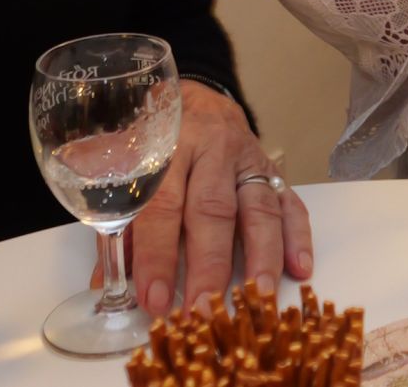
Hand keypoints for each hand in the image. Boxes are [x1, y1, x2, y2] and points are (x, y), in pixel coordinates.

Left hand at [108, 82, 313, 316]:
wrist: (194, 95)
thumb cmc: (154, 138)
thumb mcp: (127, 169)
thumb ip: (119, 224)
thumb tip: (107, 283)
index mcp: (170, 146)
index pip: (163, 206)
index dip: (157, 255)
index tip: (154, 299)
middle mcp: (213, 150)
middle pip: (214, 210)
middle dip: (209, 266)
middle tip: (205, 311)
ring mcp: (248, 160)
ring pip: (259, 208)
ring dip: (261, 256)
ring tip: (260, 297)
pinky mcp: (272, 169)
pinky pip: (290, 201)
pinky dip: (297, 235)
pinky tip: (299, 267)